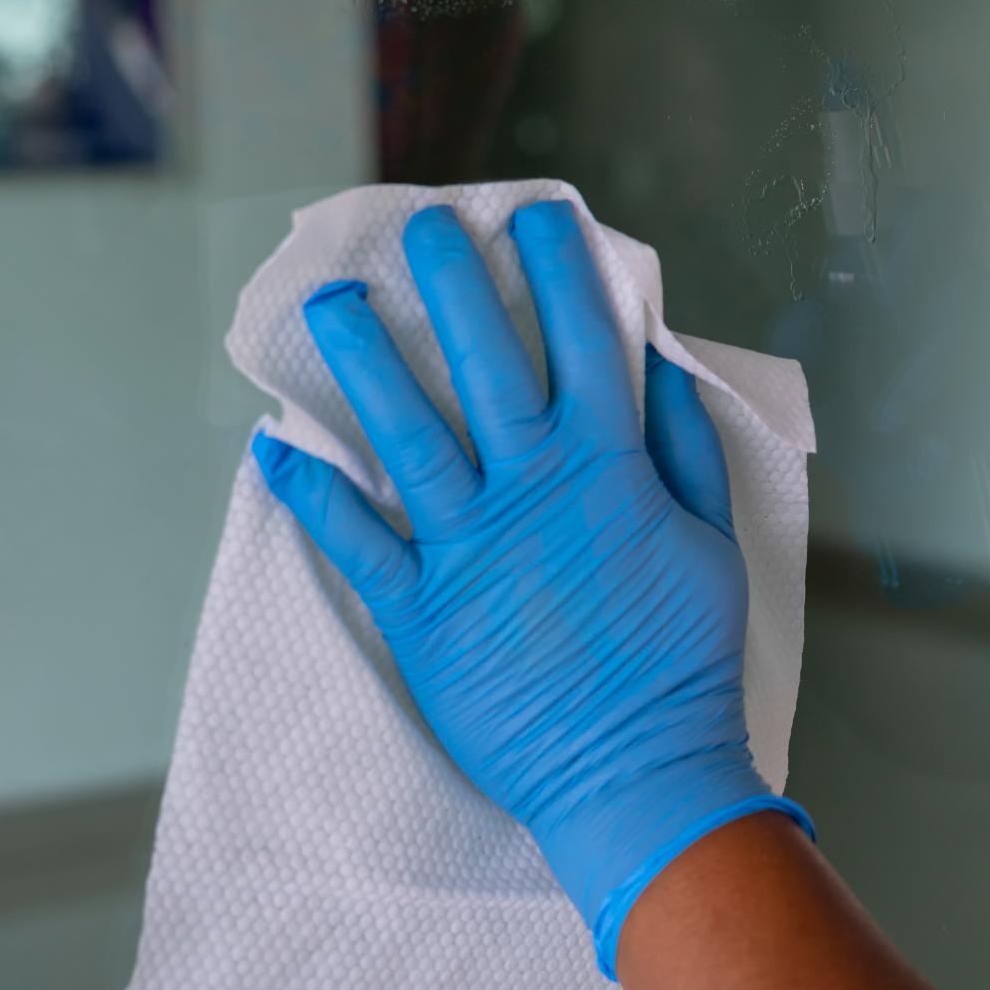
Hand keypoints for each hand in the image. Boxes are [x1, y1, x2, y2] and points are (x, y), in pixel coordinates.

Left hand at [252, 200, 807, 975]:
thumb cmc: (686, 659)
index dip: (559, 270)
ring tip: (331, 301)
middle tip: (424, 226)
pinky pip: (355, 541)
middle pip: (484, 364)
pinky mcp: (421, 610)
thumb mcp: (714, 542)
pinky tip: (275, 446)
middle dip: (454, 284)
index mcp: (609, 469)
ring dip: (364, 361)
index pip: (582, 343)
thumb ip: (685, 449)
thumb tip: (661, 365)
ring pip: (405, 433)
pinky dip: (312, 493)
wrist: (638, 774)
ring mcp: (469, 548)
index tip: (537, 216)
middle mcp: (532, 491)